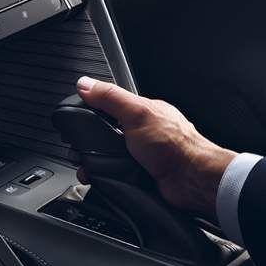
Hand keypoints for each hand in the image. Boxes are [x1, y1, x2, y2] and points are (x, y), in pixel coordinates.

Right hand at [75, 76, 236, 220]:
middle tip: (80, 150)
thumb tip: (86, 84)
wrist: (191, 181)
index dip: (90, 114)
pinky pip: (114, 176)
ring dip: (96, 164)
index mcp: (142, 113)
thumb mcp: (138, 113)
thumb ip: (111, 98)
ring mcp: (140, 156)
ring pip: (107, 158)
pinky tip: (103, 179)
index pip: (108, 108)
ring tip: (90, 168)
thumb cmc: (175, 146)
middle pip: (105, 136)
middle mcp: (141, 134)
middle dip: (90, 145)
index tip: (75, 122)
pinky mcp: (139, 176)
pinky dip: (105, 178)